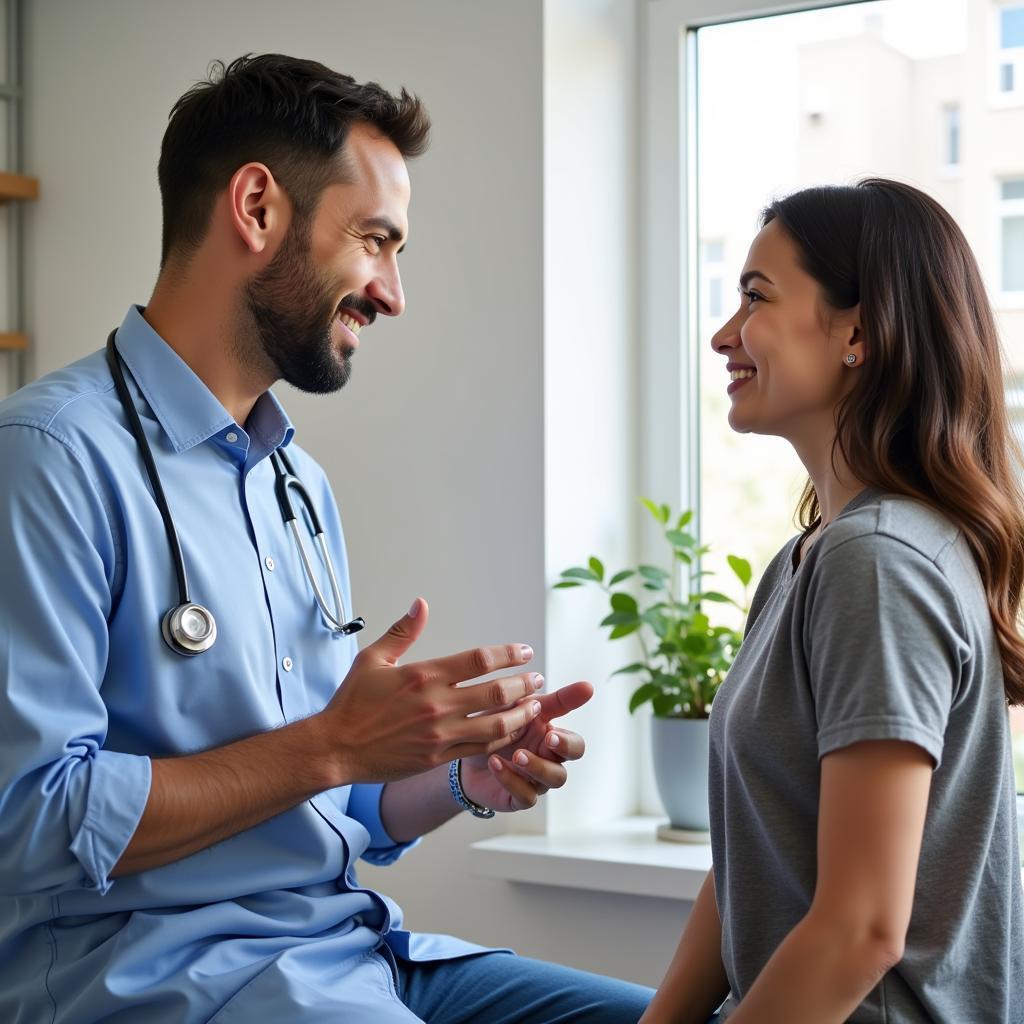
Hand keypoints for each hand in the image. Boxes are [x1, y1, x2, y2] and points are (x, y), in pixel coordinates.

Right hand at [317, 598, 544, 783]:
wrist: (334, 748)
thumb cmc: (351, 702)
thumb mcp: (373, 659)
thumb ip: (402, 632)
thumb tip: (421, 604)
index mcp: (424, 675)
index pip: (479, 660)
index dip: (508, 654)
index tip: (524, 652)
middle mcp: (437, 704)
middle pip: (496, 692)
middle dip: (525, 684)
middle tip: (538, 678)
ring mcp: (439, 734)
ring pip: (496, 724)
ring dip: (521, 714)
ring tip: (535, 706)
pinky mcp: (437, 758)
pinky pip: (480, 749)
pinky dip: (502, 740)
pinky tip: (513, 732)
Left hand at [459, 681, 592, 811]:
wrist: (465, 750)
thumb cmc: (498, 726)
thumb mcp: (521, 707)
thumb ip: (552, 700)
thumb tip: (588, 686)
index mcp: (552, 739)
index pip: (575, 743)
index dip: (568, 740)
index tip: (552, 731)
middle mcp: (549, 761)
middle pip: (571, 763)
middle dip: (563, 751)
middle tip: (548, 739)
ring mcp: (536, 781)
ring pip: (552, 780)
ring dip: (536, 766)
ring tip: (517, 754)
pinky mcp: (518, 797)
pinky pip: (525, 795)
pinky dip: (510, 779)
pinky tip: (495, 763)